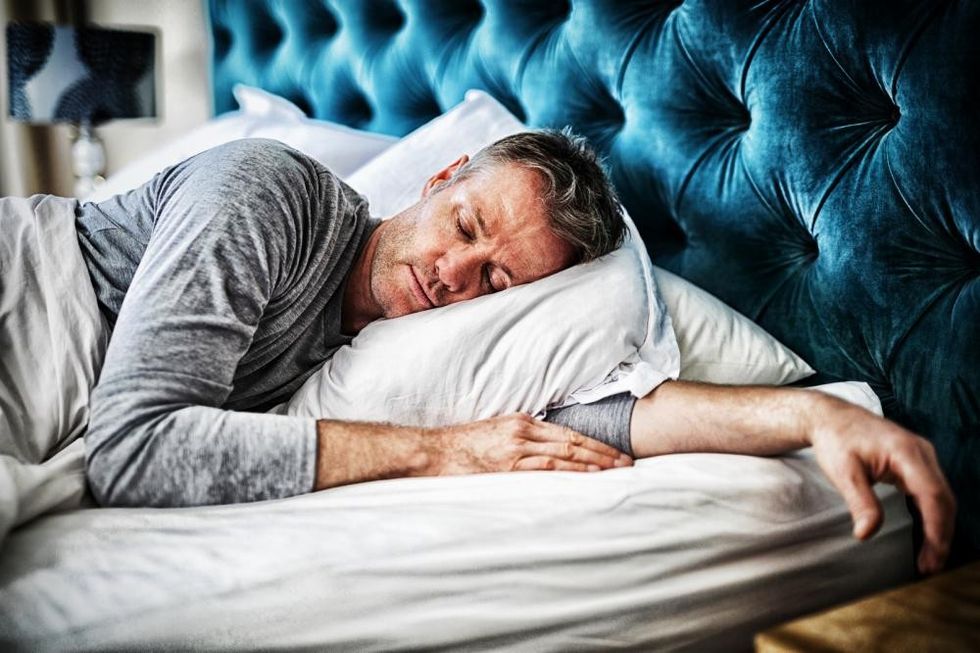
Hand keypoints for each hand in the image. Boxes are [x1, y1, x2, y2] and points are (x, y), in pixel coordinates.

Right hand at [431, 413, 632, 475]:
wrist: (433, 451)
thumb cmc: (461, 447)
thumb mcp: (495, 433)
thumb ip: (520, 439)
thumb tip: (544, 450)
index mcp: (522, 422)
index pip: (568, 433)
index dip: (595, 443)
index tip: (615, 453)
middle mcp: (523, 432)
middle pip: (574, 441)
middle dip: (604, 453)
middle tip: (628, 464)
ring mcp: (517, 449)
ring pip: (566, 453)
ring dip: (594, 463)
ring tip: (617, 472)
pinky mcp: (508, 465)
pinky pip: (546, 467)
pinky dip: (571, 471)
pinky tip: (588, 476)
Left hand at [806, 395, 955, 574]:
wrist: (831, 417)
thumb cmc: (836, 440)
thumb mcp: (843, 472)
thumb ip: (860, 502)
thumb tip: (866, 534)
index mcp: (906, 452)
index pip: (932, 494)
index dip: (937, 528)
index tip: (932, 555)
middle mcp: (921, 452)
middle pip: (943, 499)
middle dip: (941, 535)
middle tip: (930, 566)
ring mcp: (922, 456)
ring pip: (941, 497)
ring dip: (939, 528)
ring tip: (929, 559)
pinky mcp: (916, 462)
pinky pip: (931, 492)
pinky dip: (932, 515)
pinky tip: (926, 536)